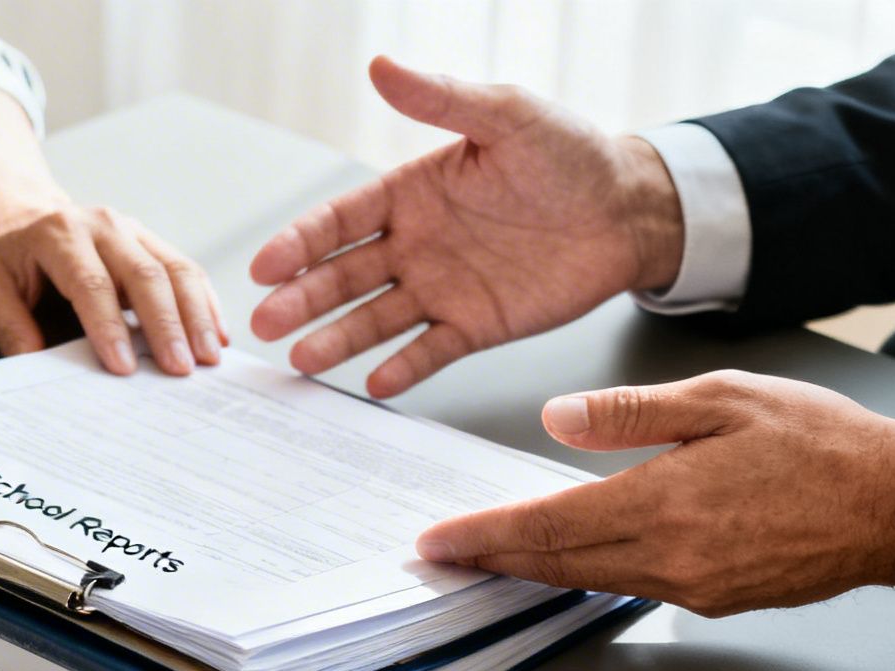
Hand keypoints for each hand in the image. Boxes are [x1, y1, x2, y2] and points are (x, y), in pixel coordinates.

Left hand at [0, 195, 227, 376]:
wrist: (15, 208)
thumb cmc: (1, 252)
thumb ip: (10, 326)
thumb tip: (36, 369)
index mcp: (57, 234)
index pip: (91, 283)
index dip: (109, 327)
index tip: (124, 367)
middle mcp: (101, 225)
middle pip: (144, 274)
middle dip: (166, 325)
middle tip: (180, 368)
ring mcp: (131, 230)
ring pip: (175, 268)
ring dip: (196, 315)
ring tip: (208, 358)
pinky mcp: (149, 242)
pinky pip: (185, 269)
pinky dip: (204, 303)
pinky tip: (215, 334)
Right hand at [250, 56, 684, 397]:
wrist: (629, 209)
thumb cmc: (570, 155)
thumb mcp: (506, 115)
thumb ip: (441, 98)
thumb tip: (382, 65)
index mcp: (411, 194)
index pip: (340, 221)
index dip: (299, 242)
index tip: (266, 264)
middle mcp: (416, 245)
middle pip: (344, 276)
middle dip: (302, 298)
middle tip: (266, 320)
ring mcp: (441, 289)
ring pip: (376, 318)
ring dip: (337, 338)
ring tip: (303, 359)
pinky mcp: (475, 326)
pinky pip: (431, 351)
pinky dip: (404, 367)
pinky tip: (375, 381)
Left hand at [415, 373, 894, 614]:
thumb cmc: (826, 444)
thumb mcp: (724, 398)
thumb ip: (632, 413)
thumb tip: (558, 420)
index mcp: (667, 504)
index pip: (548, 527)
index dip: (485, 537)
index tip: (438, 543)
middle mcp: (674, 559)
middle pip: (557, 566)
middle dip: (493, 561)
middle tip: (443, 557)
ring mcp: (695, 588)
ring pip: (592, 582)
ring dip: (538, 570)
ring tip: (492, 555)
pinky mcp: (716, 601)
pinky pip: (635, 587)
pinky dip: (592, 573)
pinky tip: (574, 556)